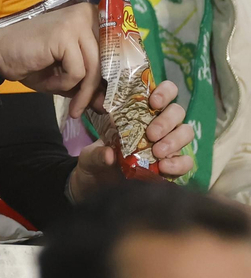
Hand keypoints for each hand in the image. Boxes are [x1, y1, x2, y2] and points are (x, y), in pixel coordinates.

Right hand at [0, 2, 101, 115]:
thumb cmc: (31, 62)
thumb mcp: (65, 76)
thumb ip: (87, 85)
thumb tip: (106, 104)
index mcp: (90, 17)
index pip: (114, 49)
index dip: (112, 76)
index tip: (105, 98)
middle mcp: (86, 14)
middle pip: (106, 60)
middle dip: (96, 89)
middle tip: (85, 109)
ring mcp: (76, 21)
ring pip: (94, 67)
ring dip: (81, 92)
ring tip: (71, 107)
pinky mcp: (64, 34)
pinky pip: (77, 71)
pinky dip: (63, 84)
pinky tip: (49, 84)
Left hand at [69, 80, 194, 200]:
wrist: (97, 185)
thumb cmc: (96, 159)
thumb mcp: (91, 155)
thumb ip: (98, 153)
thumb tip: (109, 154)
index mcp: (140, 112)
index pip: (163, 92)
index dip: (164, 92)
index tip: (153, 102)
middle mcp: (159, 125)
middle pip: (177, 111)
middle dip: (166, 120)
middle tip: (151, 134)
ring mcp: (168, 144)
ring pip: (186, 132)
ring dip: (174, 140)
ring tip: (156, 152)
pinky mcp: (173, 165)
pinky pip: (187, 161)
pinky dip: (178, 163)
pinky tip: (163, 167)